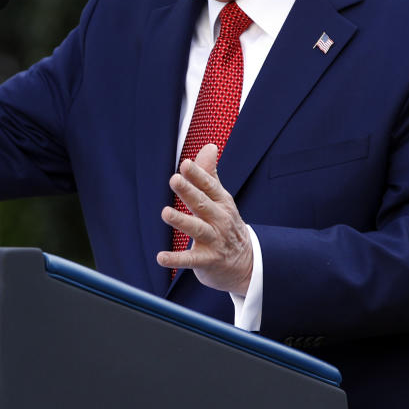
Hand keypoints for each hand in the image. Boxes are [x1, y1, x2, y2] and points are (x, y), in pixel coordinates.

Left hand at [156, 143, 253, 294]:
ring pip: (197, 229)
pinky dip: (176, 259)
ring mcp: (214, 240)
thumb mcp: (221, 199)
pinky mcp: (207, 260)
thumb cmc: (226, 225)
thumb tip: (209, 145)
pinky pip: (190, 259)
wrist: (247, 263)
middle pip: (203, 204)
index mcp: (222, 202)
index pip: (209, 186)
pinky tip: (161, 257)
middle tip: (174, 180)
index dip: (197, 175)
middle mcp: (219, 220)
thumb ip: (210, 174)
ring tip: (165, 212)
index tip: (185, 164)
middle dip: (189, 191)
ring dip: (181, 221)